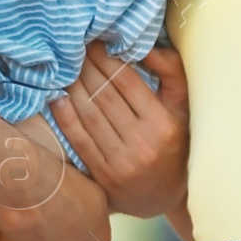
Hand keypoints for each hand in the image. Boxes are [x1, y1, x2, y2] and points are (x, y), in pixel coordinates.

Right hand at [0, 114, 111, 240]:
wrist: (32, 192)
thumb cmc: (62, 185)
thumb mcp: (92, 188)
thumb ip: (92, 206)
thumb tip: (86, 203)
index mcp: (100, 239)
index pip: (91, 240)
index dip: (76, 229)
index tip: (65, 217)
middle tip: (46, 222)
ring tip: (28, 227)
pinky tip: (15, 237)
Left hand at [51, 41, 189, 219]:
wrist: (164, 197)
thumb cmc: (175, 142)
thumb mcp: (182, 107)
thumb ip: (171, 72)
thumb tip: (145, 46)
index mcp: (163, 124)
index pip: (126, 82)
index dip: (107, 59)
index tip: (95, 43)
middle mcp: (142, 144)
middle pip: (104, 96)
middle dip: (87, 68)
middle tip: (75, 49)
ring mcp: (120, 163)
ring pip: (89, 116)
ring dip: (73, 88)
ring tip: (65, 68)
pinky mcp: (103, 176)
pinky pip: (80, 140)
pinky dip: (65, 118)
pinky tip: (58, 99)